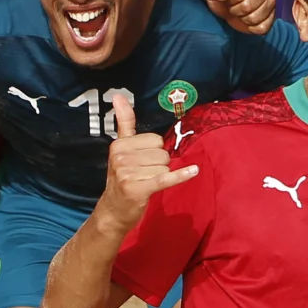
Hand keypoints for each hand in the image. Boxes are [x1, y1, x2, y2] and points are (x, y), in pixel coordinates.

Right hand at [98, 95, 197, 232]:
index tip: (141, 162)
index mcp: (119, 145)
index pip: (156, 140)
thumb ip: (124, 122)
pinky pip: (166, 178)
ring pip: (165, 167)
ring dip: (160, 177)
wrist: (113, 211)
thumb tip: (118, 95)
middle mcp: (121, 157)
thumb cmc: (121, 178)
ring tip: (145, 183)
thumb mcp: (120, 149)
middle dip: (159, 165)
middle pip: (162, 153)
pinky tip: (193, 171)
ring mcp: (128, 174)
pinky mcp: (138, 189)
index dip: (154, 152)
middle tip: (144, 175)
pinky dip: (181, 175)